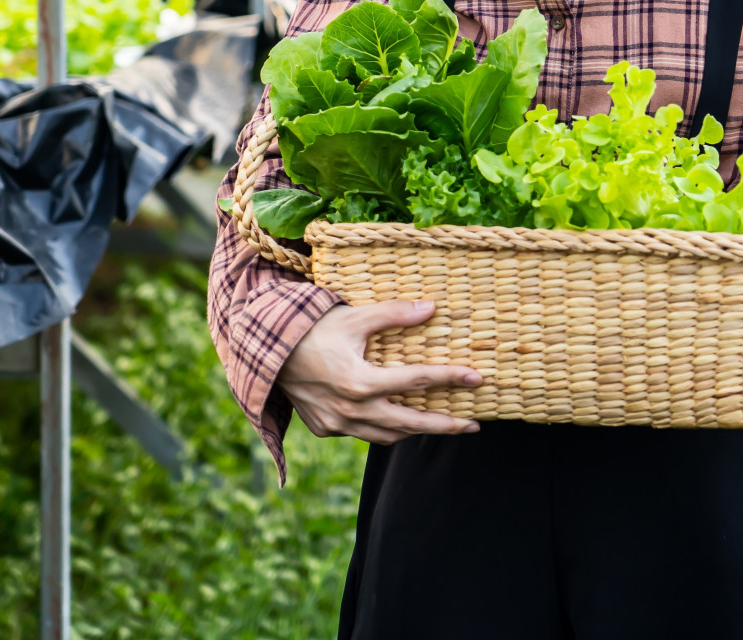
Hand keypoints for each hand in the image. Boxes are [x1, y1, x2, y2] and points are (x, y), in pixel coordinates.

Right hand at [278, 299, 482, 444]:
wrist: (265, 352)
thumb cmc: (312, 330)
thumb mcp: (353, 317)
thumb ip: (393, 314)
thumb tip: (432, 308)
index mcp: (360, 382)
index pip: (417, 380)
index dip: (450, 378)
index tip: (477, 378)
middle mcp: (351, 410)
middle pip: (410, 423)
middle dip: (445, 426)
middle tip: (473, 425)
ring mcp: (337, 424)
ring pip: (386, 436)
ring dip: (415, 432)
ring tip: (441, 426)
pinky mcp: (325, 429)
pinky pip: (363, 434)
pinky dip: (384, 430)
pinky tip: (397, 421)